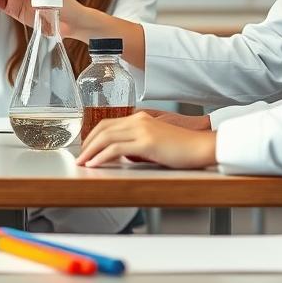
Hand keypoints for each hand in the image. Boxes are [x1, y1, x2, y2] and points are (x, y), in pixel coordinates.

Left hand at [76, 111, 216, 168]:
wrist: (202, 147)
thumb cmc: (183, 148)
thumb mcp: (156, 143)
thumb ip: (138, 146)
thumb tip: (124, 156)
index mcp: (140, 118)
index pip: (108, 124)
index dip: (93, 136)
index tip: (86, 148)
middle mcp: (139, 120)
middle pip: (103, 128)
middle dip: (87, 143)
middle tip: (79, 157)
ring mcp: (142, 130)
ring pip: (106, 137)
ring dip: (91, 151)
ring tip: (82, 162)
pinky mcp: (146, 142)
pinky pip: (116, 149)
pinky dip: (102, 156)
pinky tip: (95, 164)